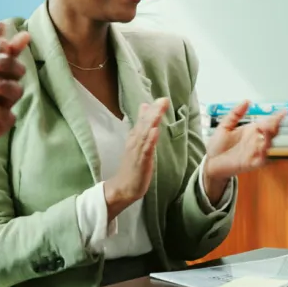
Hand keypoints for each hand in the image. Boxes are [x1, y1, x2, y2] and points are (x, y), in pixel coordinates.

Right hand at [103, 98, 168, 219]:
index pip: (144, 120)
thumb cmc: (133, 166)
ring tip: (160, 111)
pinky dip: (150, 140)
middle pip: (145, 124)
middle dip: (154, 112)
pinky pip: (146, 149)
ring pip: (145, 133)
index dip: (152, 109)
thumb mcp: (137, 143)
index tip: (163, 99)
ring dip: (152, 122)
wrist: (123, 187)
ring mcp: (137, 151)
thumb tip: (145, 107)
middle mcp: (135, 141)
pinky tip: (155, 131)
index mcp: (135, 137)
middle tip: (164, 100)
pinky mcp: (141, 161)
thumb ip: (141, 126)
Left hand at [204, 101, 286, 188]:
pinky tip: (264, 147)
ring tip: (267, 129)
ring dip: (269, 138)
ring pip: (268, 145)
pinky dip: (265, 154)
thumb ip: (235, 113)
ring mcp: (255, 152)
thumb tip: (247, 101)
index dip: (276, 117)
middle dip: (275, 126)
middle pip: (271, 133)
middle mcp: (256, 141)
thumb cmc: (218, 146)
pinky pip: (262, 159)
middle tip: (275, 120)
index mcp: (252, 131)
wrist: (210, 162)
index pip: (267, 122)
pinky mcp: (251, 163)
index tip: (283, 111)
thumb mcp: (225, 126)